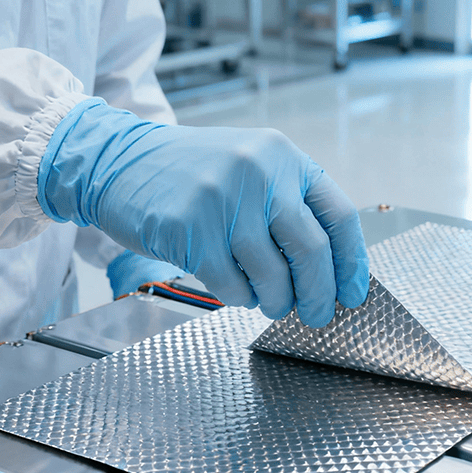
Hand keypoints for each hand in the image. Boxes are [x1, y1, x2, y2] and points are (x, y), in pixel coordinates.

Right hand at [39, 99, 368, 326]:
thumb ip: (289, 206)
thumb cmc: (192, 174)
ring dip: (276, 302)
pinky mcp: (191, 231)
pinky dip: (240, 298)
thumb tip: (329, 271)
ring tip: (271, 303)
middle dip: (319, 294)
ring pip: (273, 276)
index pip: (338, 216)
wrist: (118, 162)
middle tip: (317, 315)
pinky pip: (232, 286)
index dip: (351, 263)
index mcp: (284, 157)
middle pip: (312, 251)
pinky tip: (236, 289)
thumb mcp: (251, 168)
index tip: (353, 293)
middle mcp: (260, 173)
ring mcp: (224, 201)